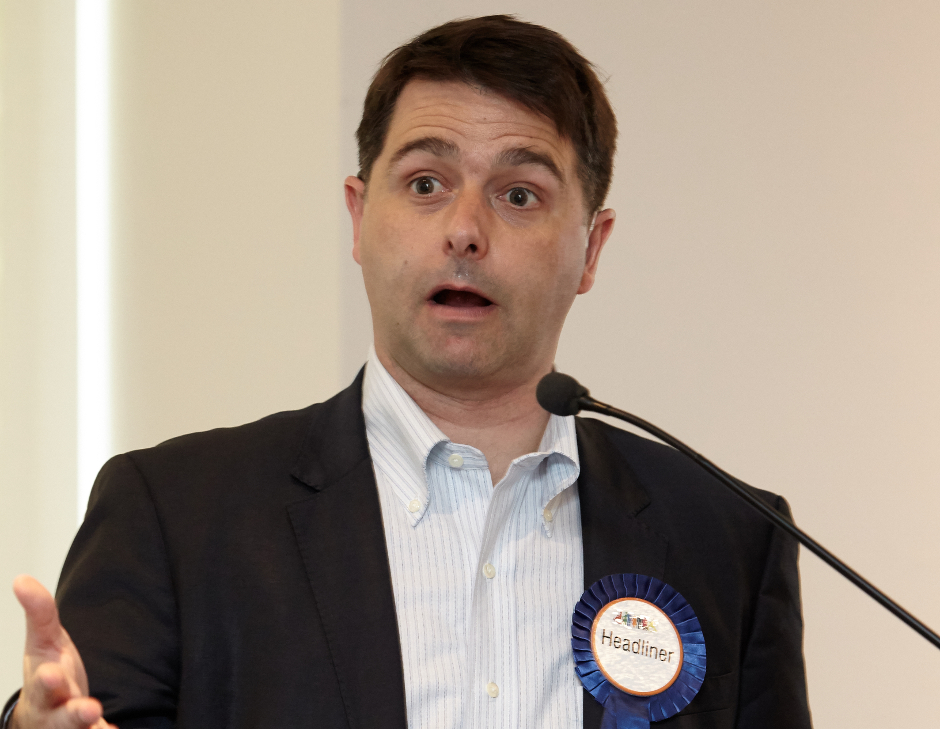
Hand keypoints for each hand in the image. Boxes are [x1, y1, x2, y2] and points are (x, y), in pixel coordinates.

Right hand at [10, 576, 115, 728]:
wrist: (43, 715)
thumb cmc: (48, 671)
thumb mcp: (44, 641)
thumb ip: (39, 612)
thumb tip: (21, 578)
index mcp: (46, 685)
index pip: (45, 683)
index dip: (48, 680)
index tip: (52, 673)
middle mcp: (57, 711)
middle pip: (62, 717)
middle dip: (74, 712)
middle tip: (88, 708)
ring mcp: (72, 727)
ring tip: (105, 727)